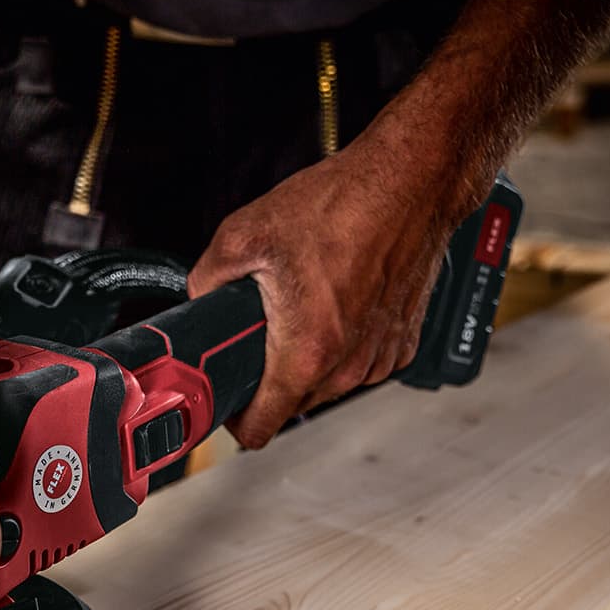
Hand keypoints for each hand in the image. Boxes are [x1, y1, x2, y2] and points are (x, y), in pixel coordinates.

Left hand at [187, 136, 455, 447]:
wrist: (412, 181)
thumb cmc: (344, 204)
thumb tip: (198, 300)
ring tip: (303, 309)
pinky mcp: (402, 344)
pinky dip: (342, 346)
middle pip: (290, 405)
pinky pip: (358, 365)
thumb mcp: (245, 234)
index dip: (233, 420)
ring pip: (326, 386)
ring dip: (308, 361)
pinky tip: (336, 302)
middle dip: (269, 379)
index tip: (226, 400)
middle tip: (258, 335)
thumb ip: (206, 279)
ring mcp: (379, 358)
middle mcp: (348, 366)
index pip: (259, 429)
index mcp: (306, 352)